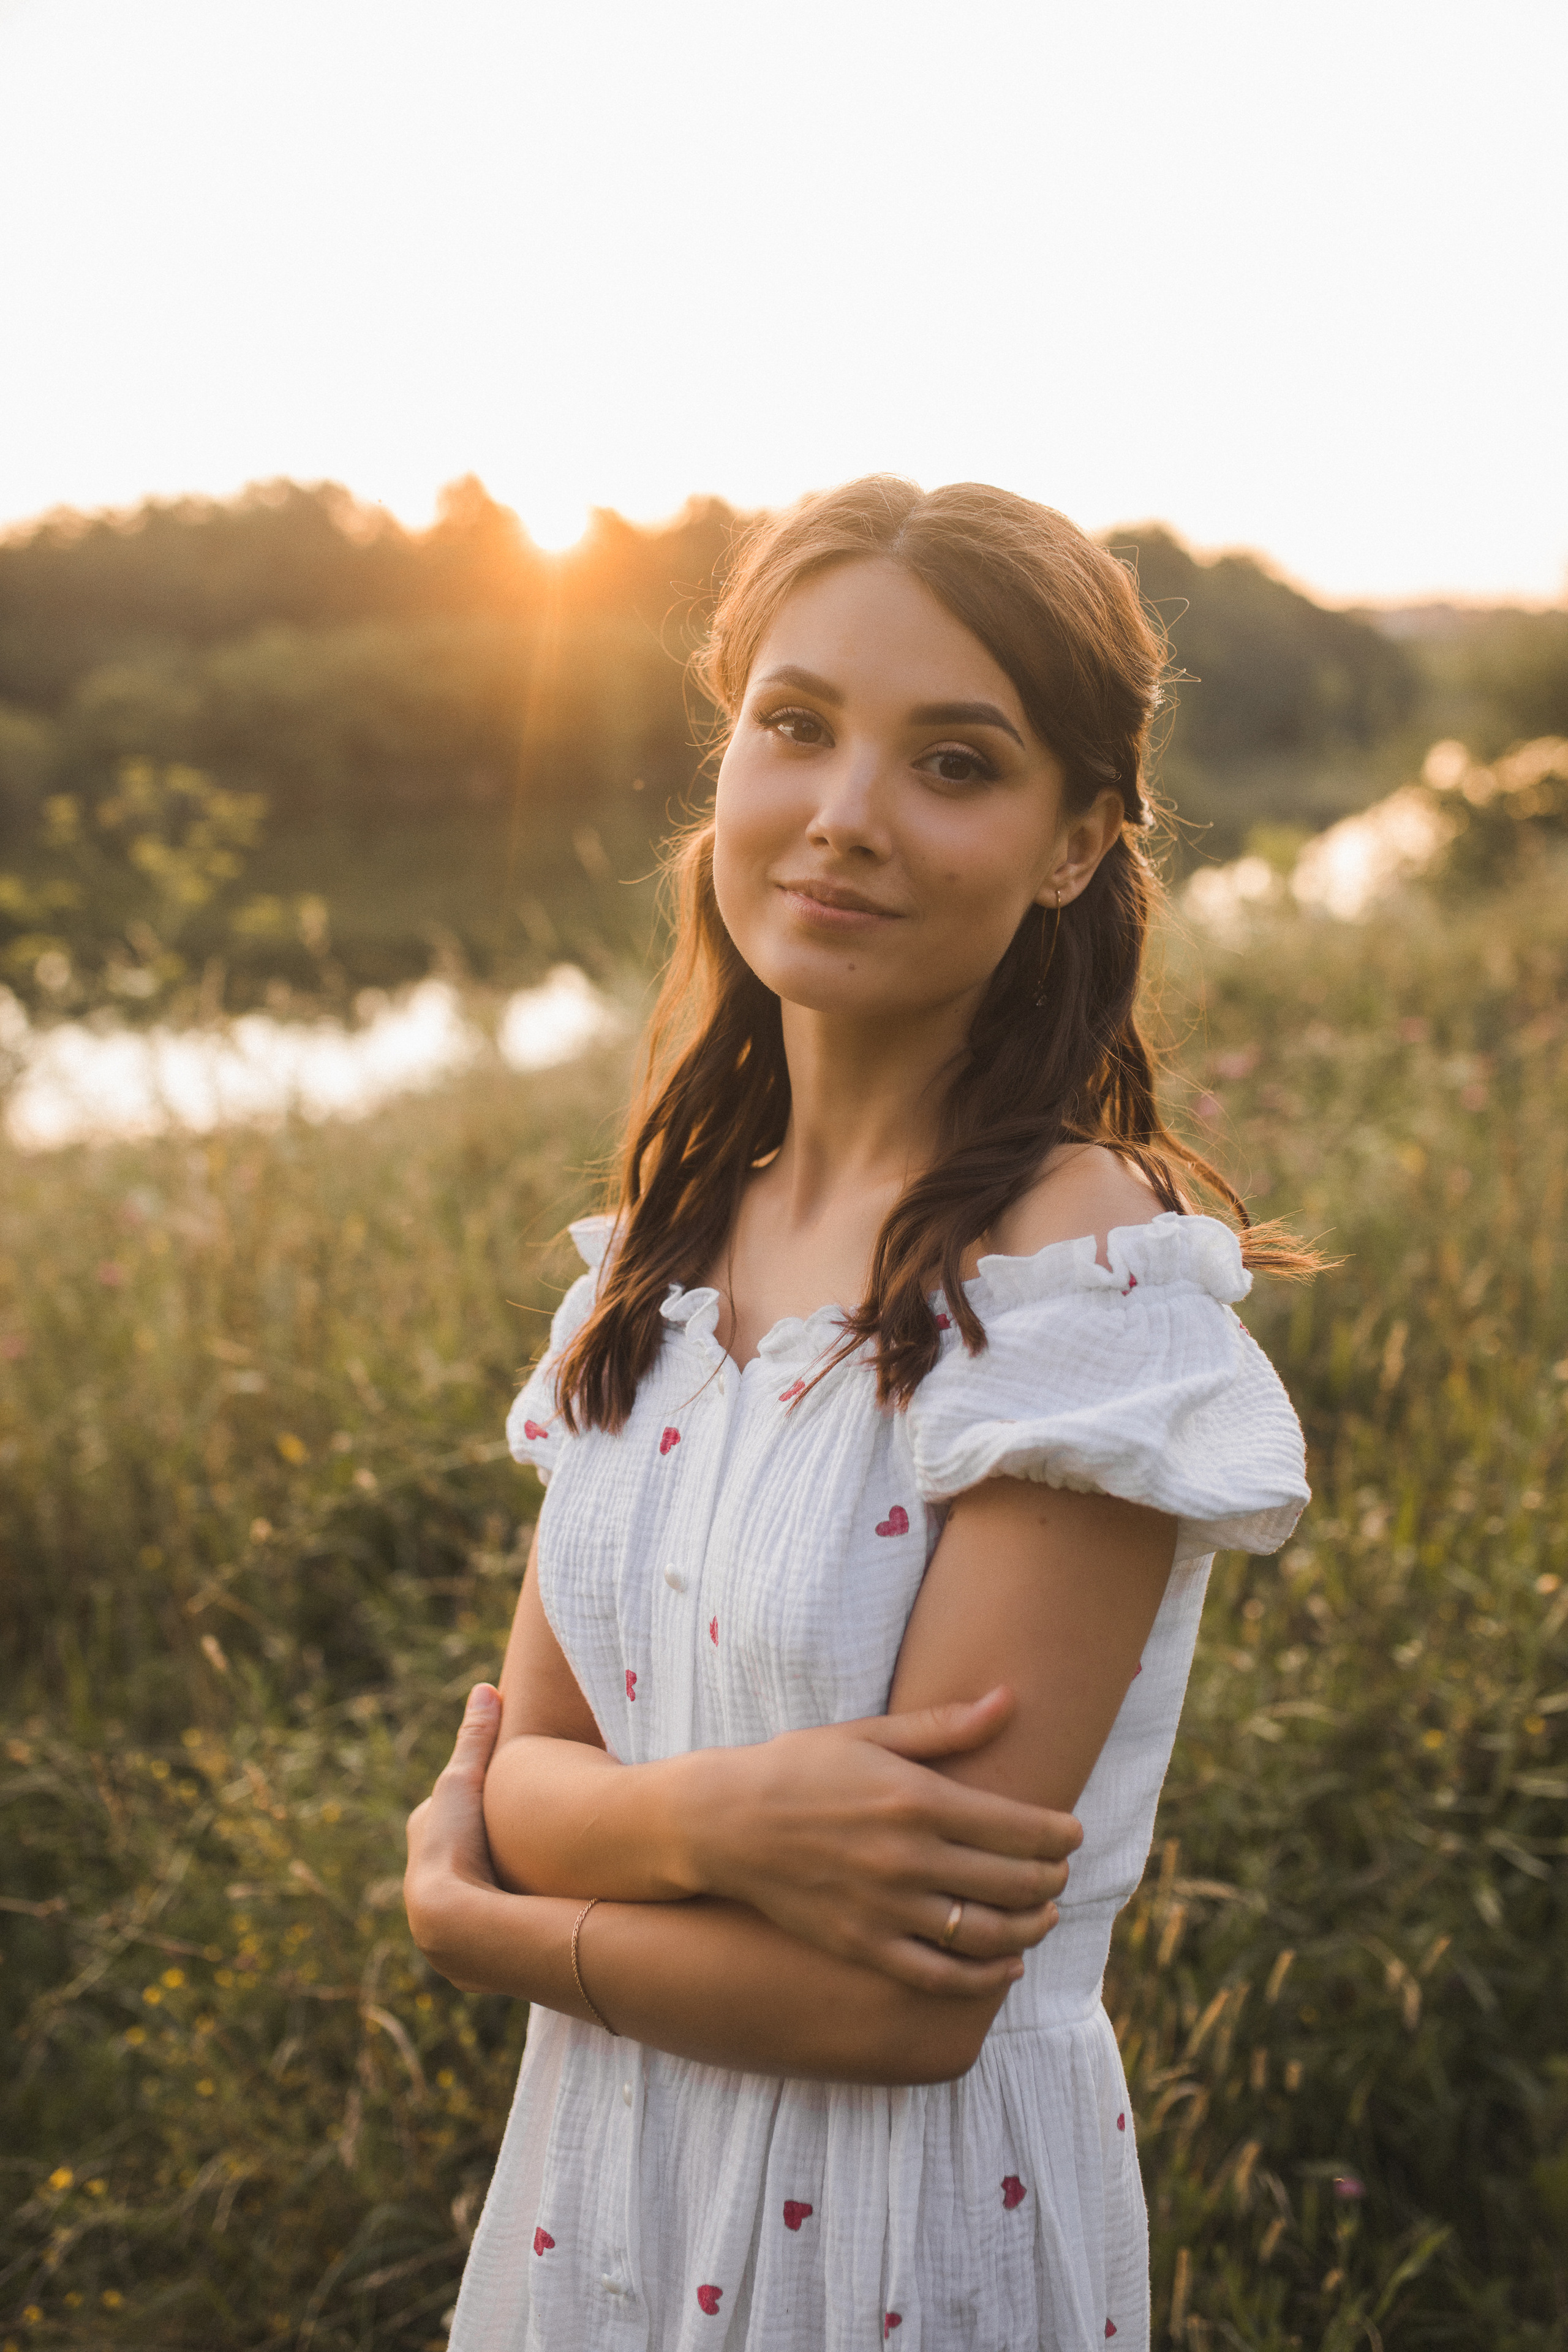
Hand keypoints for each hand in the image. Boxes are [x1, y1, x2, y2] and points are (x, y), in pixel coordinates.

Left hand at [404, 1683, 503, 1988]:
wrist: (450, 1919)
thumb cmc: (454, 1842)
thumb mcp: (465, 1780)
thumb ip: (476, 1738)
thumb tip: (485, 1688)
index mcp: (426, 1836)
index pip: (450, 1810)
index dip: (476, 1797)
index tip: (503, 1791)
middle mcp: (427, 1877)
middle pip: (462, 1850)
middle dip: (484, 1842)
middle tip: (524, 1832)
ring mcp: (447, 1914)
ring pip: (476, 1889)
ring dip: (496, 1884)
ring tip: (534, 1877)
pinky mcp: (469, 1951)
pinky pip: (490, 1924)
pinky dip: (505, 1917)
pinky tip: (530, 1916)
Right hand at [689, 1686, 1080, 1995]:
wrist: (725, 1822)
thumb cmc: (800, 1767)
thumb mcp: (870, 1734)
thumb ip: (944, 1726)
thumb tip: (1010, 1700)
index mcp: (916, 1800)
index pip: (1018, 1828)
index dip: (1059, 1835)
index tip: (1073, 1833)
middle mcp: (908, 1859)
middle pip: (1012, 1882)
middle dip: (1052, 1879)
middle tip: (1062, 1871)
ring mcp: (886, 1909)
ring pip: (985, 1934)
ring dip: (1030, 1928)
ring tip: (1044, 1915)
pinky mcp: (864, 1946)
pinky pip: (940, 1976)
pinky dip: (984, 1978)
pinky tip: (1006, 1966)